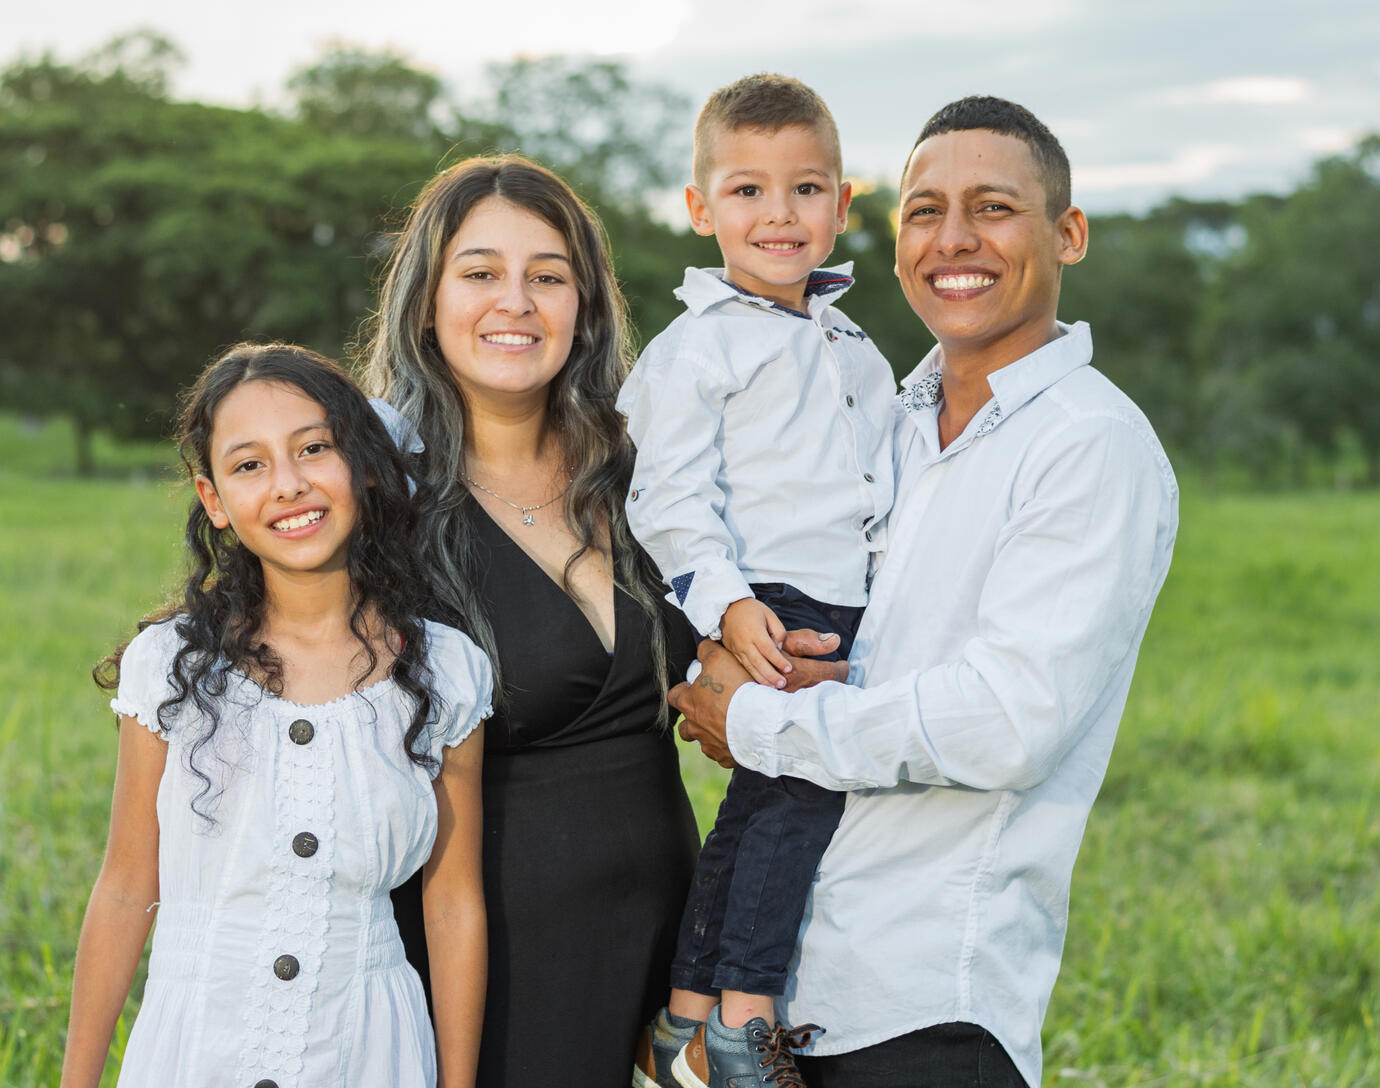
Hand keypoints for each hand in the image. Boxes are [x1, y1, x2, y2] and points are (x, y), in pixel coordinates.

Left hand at [668, 634, 849, 767]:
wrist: (766, 721)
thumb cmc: (742, 687)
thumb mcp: (723, 658)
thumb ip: (710, 650)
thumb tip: (703, 645)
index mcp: (691, 702)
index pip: (675, 695)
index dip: (684, 691)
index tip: (694, 690)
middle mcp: (697, 728)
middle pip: (686, 728)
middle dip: (696, 721)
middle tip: (712, 713)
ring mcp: (712, 747)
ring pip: (705, 744)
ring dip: (714, 736)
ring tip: (730, 727)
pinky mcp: (730, 761)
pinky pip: (727, 756)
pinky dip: (734, 748)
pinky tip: (745, 740)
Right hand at [720, 598, 789, 687]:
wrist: (727, 607)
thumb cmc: (751, 609)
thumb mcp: (769, 614)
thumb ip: (778, 631)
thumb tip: (778, 649)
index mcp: (754, 631)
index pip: (768, 650)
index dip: (779, 661)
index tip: (789, 669)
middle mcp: (744, 642)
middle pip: (759, 662)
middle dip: (771, 675)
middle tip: (783, 684)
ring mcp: (737, 648)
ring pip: (750, 667)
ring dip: (762, 679)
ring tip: (774, 686)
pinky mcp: (733, 652)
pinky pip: (744, 666)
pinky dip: (753, 675)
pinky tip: (762, 681)